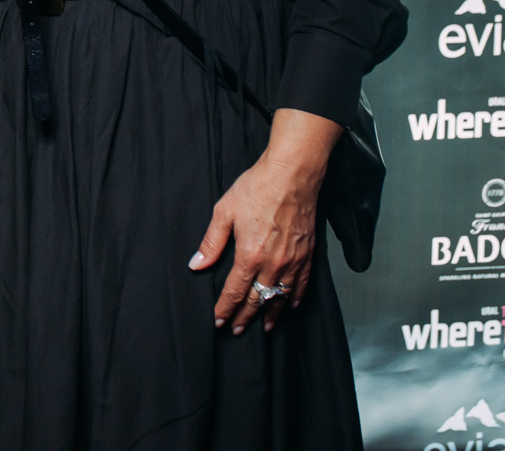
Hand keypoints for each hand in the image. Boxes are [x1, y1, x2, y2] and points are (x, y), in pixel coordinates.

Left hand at [190, 109, 343, 333]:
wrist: (292, 175)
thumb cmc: (257, 188)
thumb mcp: (224, 212)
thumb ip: (211, 243)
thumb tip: (196, 265)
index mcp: (249, 255)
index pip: (235, 291)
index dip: (226, 308)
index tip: (219, 321)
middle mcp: (273, 264)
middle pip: (258, 299)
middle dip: (246, 317)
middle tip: (237, 330)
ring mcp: (293, 261)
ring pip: (281, 296)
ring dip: (271, 313)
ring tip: (265, 327)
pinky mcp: (308, 254)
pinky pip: (302, 284)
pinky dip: (295, 298)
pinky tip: (290, 305)